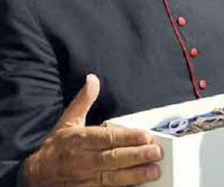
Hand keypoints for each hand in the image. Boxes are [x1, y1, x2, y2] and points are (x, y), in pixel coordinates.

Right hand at [22, 75, 162, 186]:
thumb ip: (83, 101)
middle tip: (156, 152)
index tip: (145, 136)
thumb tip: (92, 79)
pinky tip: (137, 185)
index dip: (126, 138)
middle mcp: (81, 160)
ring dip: (134, 175)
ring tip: (154, 170)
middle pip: (112, 159)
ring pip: (111, 177)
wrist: (34, 176)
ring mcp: (83, 179)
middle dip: (136, 156)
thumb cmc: (56, 147)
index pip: (106, 138)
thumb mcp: (68, 121)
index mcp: (78, 140)